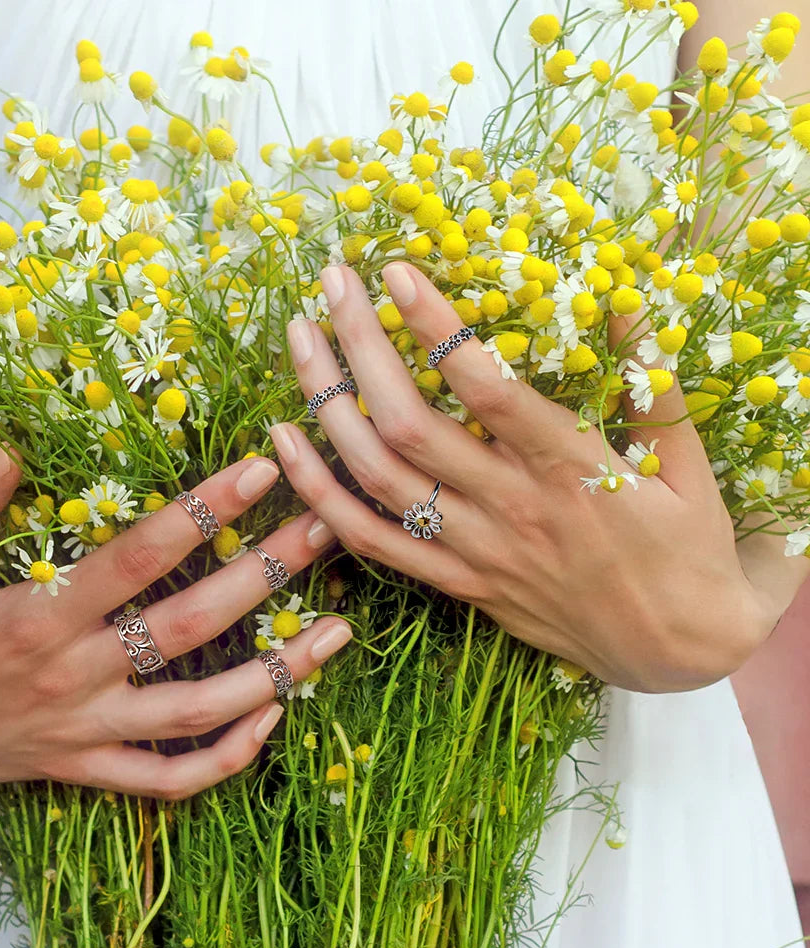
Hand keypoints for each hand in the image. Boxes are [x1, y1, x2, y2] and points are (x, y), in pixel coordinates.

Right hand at [0, 449, 350, 796]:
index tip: (260, 468)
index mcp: (31, 619)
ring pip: (197, 715)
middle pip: (188, 628)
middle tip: (328, 530)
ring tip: (338, 638)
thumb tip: (7, 450)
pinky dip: (219, 763)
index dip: (202, 512)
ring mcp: (80, 731)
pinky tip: (268, 727)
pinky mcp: (77, 767)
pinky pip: (162, 781)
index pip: (137, 559)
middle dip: (265, 576)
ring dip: (275, 677)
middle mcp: (69, 678)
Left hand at [269, 261, 776, 693]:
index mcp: (571, 470)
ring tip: (298, 342)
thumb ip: (649, 382)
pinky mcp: (456, 584)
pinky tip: (286, 447)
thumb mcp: (686, 462)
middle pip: (409, 427)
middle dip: (360, 350)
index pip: (488, 389)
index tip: (396, 271)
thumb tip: (619, 299)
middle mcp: (511, 510)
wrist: (678, 652)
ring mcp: (475, 552)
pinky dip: (322, 497)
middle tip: (331, 284)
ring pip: (378, 480)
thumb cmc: (685, 548)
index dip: (436, 327)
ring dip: (327, 409)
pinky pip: (372, 542)